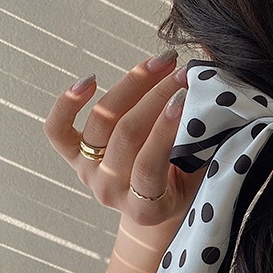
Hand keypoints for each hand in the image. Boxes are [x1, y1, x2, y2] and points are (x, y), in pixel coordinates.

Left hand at [44, 54, 206, 225]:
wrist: (154, 208)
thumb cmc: (184, 190)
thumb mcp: (199, 180)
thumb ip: (200, 150)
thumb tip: (214, 102)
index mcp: (144, 209)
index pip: (149, 165)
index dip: (165, 130)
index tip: (185, 99)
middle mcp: (109, 191)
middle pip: (126, 135)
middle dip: (156, 97)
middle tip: (182, 72)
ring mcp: (87, 173)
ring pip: (101, 122)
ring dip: (132, 86)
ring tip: (160, 64)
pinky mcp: (72, 157)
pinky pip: (57, 128)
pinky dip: (68, 102)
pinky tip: (90, 79)